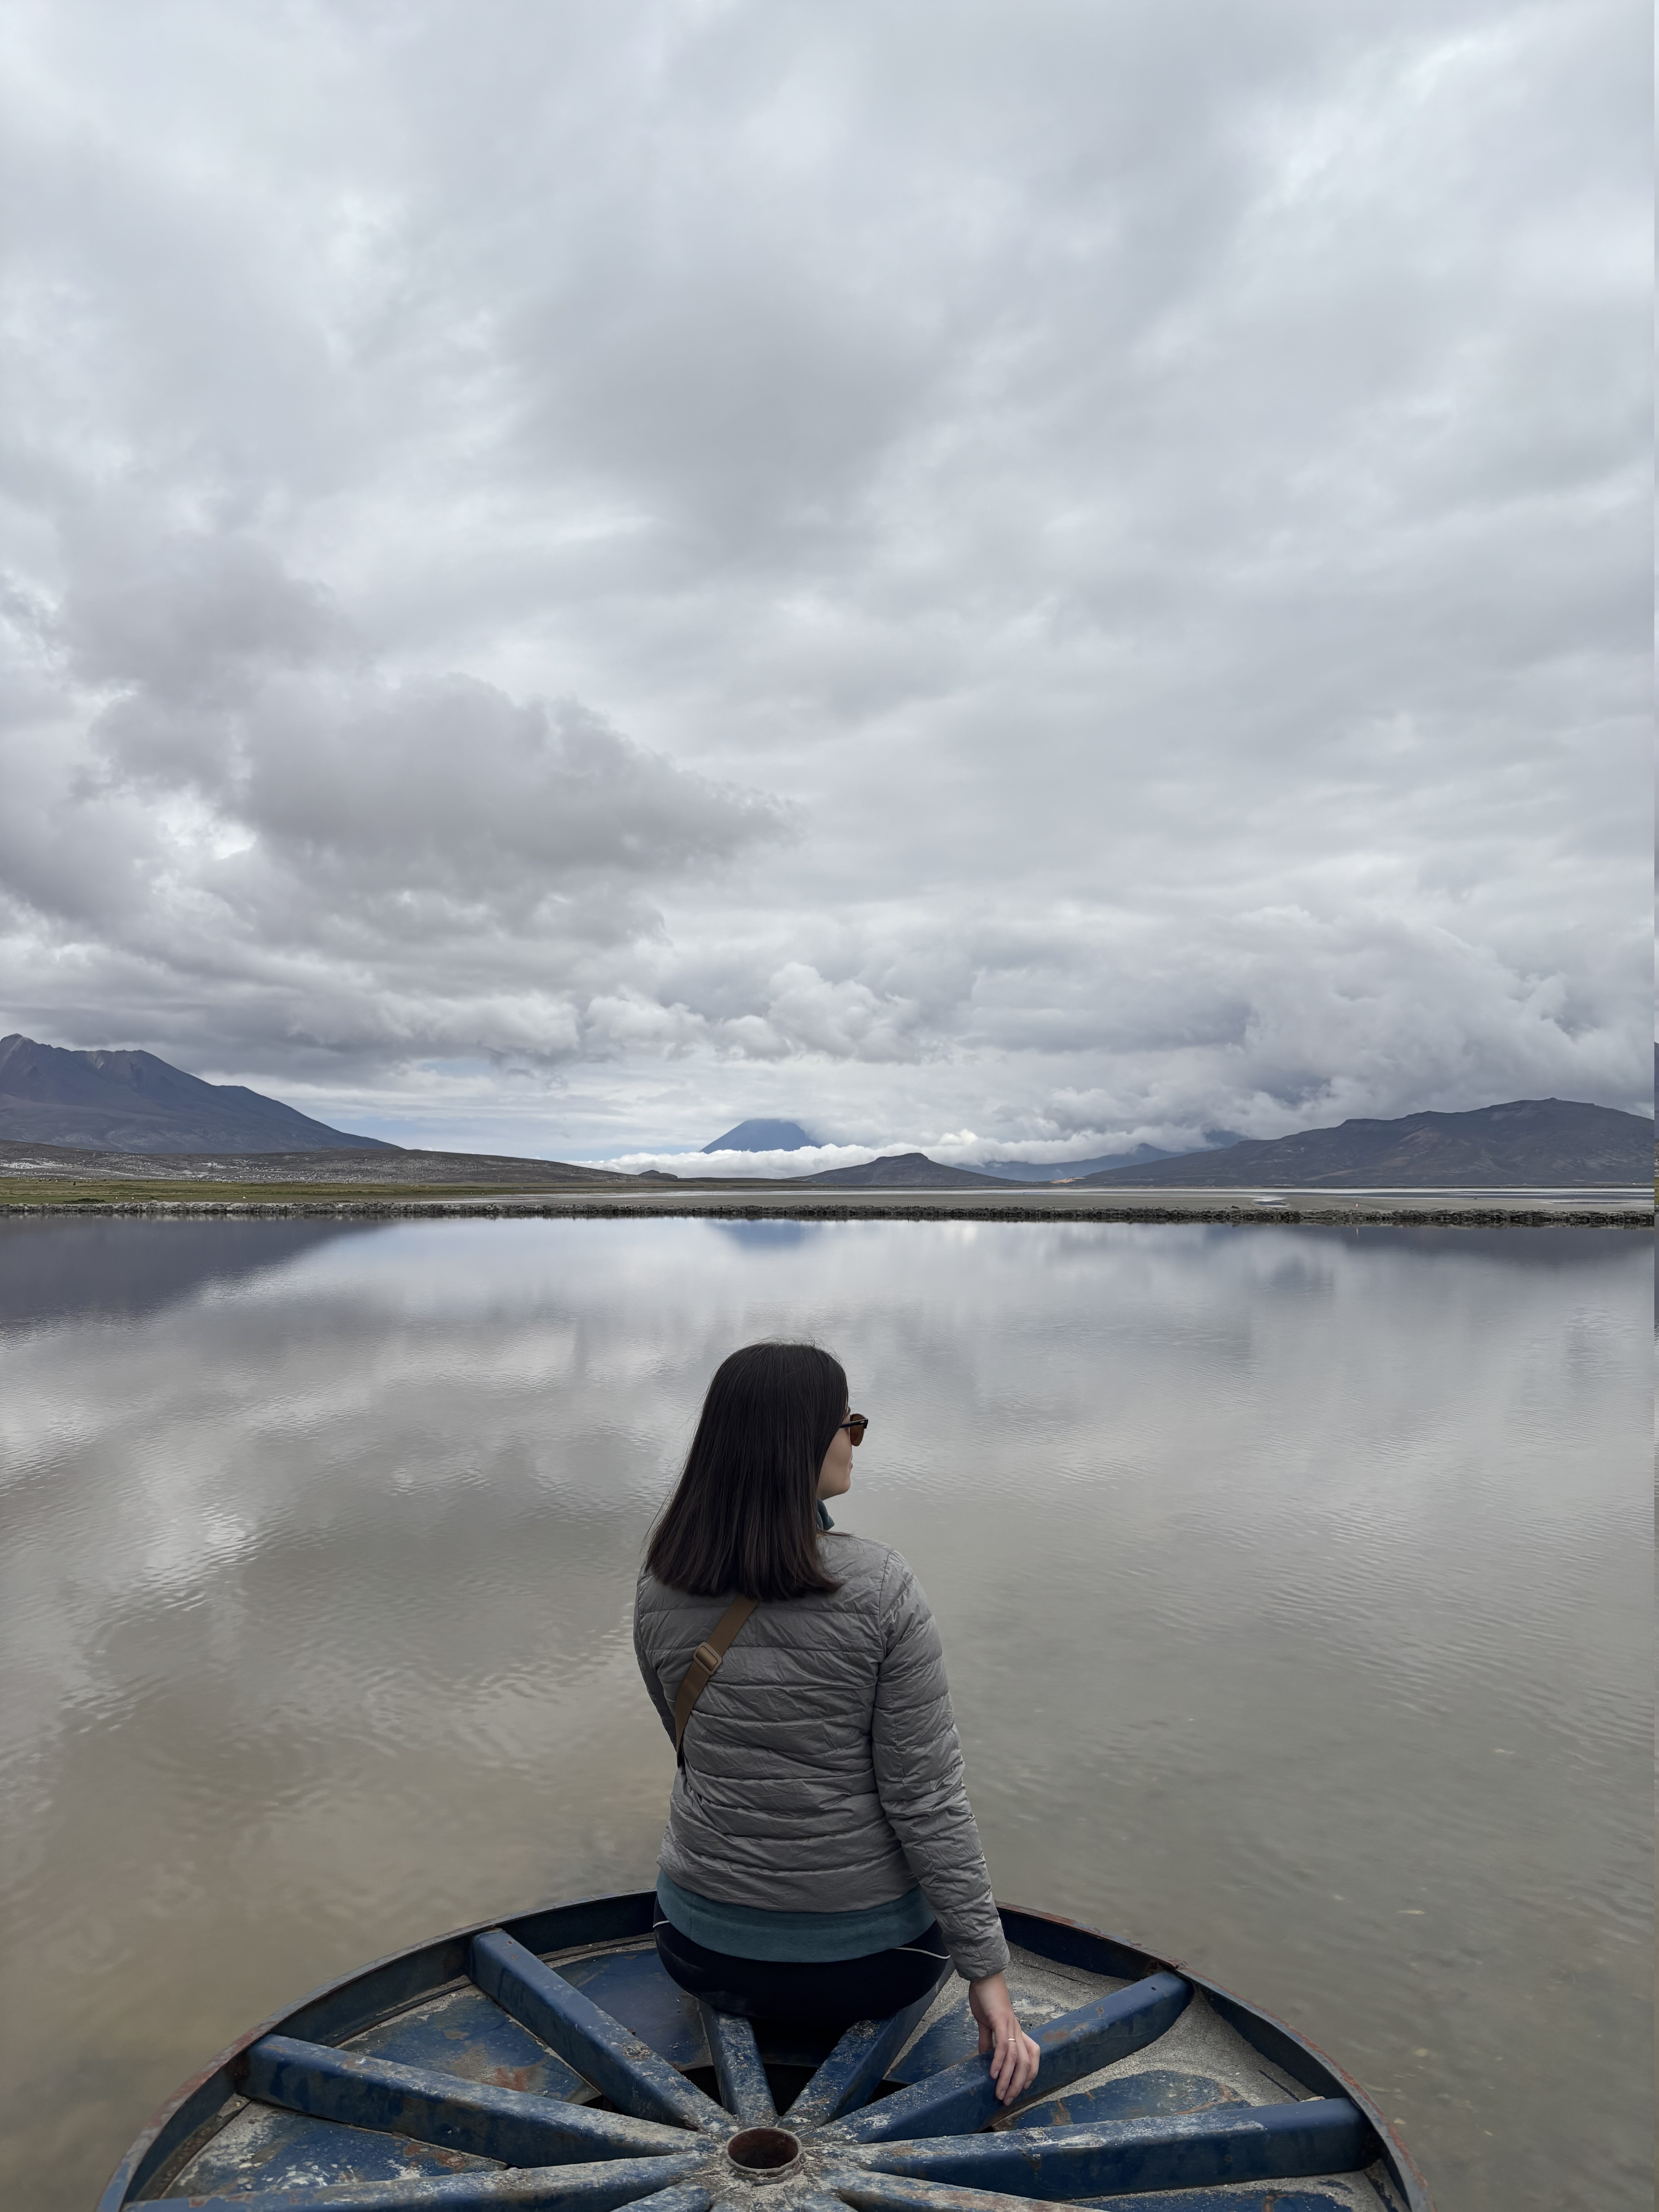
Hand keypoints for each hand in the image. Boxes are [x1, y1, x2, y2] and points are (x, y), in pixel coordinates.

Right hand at [968, 1972, 1041, 2106]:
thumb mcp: (987, 2022)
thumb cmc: (986, 1997)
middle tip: (1007, 2100)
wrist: (984, 1976)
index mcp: (1016, 2031)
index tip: (1020, 2090)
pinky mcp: (1000, 2020)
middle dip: (1018, 2085)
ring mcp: (1010, 2026)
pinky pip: (1003, 2046)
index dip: (1030, 2074)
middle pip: (1026, 2063)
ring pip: (1016, 2059)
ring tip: (999, 2093)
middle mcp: (1017, 2030)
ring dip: (1007, 2079)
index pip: (1032, 2055)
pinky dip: (999, 2062)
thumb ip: (987, 2039)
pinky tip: (992, 2074)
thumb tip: (984, 2055)